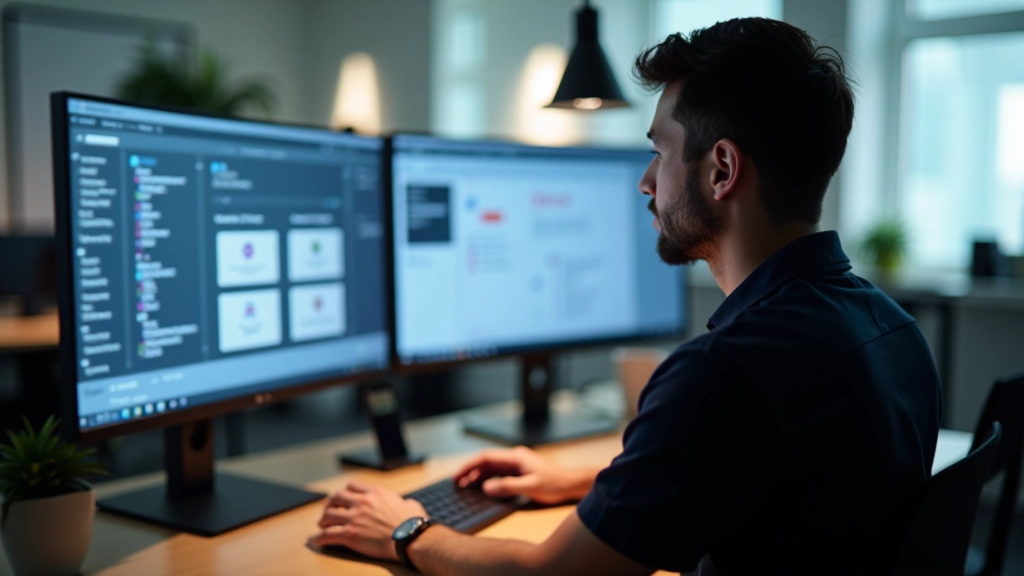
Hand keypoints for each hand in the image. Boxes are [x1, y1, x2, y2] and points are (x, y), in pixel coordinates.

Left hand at [310, 480, 427, 561]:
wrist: (411, 537)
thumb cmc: (414, 524)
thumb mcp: (411, 505)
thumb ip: (404, 502)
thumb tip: (407, 504)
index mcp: (376, 493)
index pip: (352, 486)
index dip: (345, 492)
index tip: (343, 498)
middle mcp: (362, 502)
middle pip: (336, 497)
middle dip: (330, 504)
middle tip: (328, 510)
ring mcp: (354, 518)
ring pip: (328, 515)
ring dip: (323, 521)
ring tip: (322, 526)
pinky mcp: (350, 534)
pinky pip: (328, 535)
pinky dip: (321, 539)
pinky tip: (319, 542)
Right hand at [454, 446, 595, 504]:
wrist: (572, 484)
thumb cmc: (555, 484)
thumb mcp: (531, 487)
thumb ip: (508, 486)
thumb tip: (486, 487)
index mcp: (516, 457)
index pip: (486, 457)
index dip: (469, 466)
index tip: (458, 476)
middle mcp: (514, 457)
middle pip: (486, 461)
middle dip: (470, 471)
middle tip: (457, 483)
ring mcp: (517, 464)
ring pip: (492, 468)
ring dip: (478, 476)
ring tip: (465, 486)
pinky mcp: (520, 472)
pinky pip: (499, 473)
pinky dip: (488, 479)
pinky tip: (482, 487)